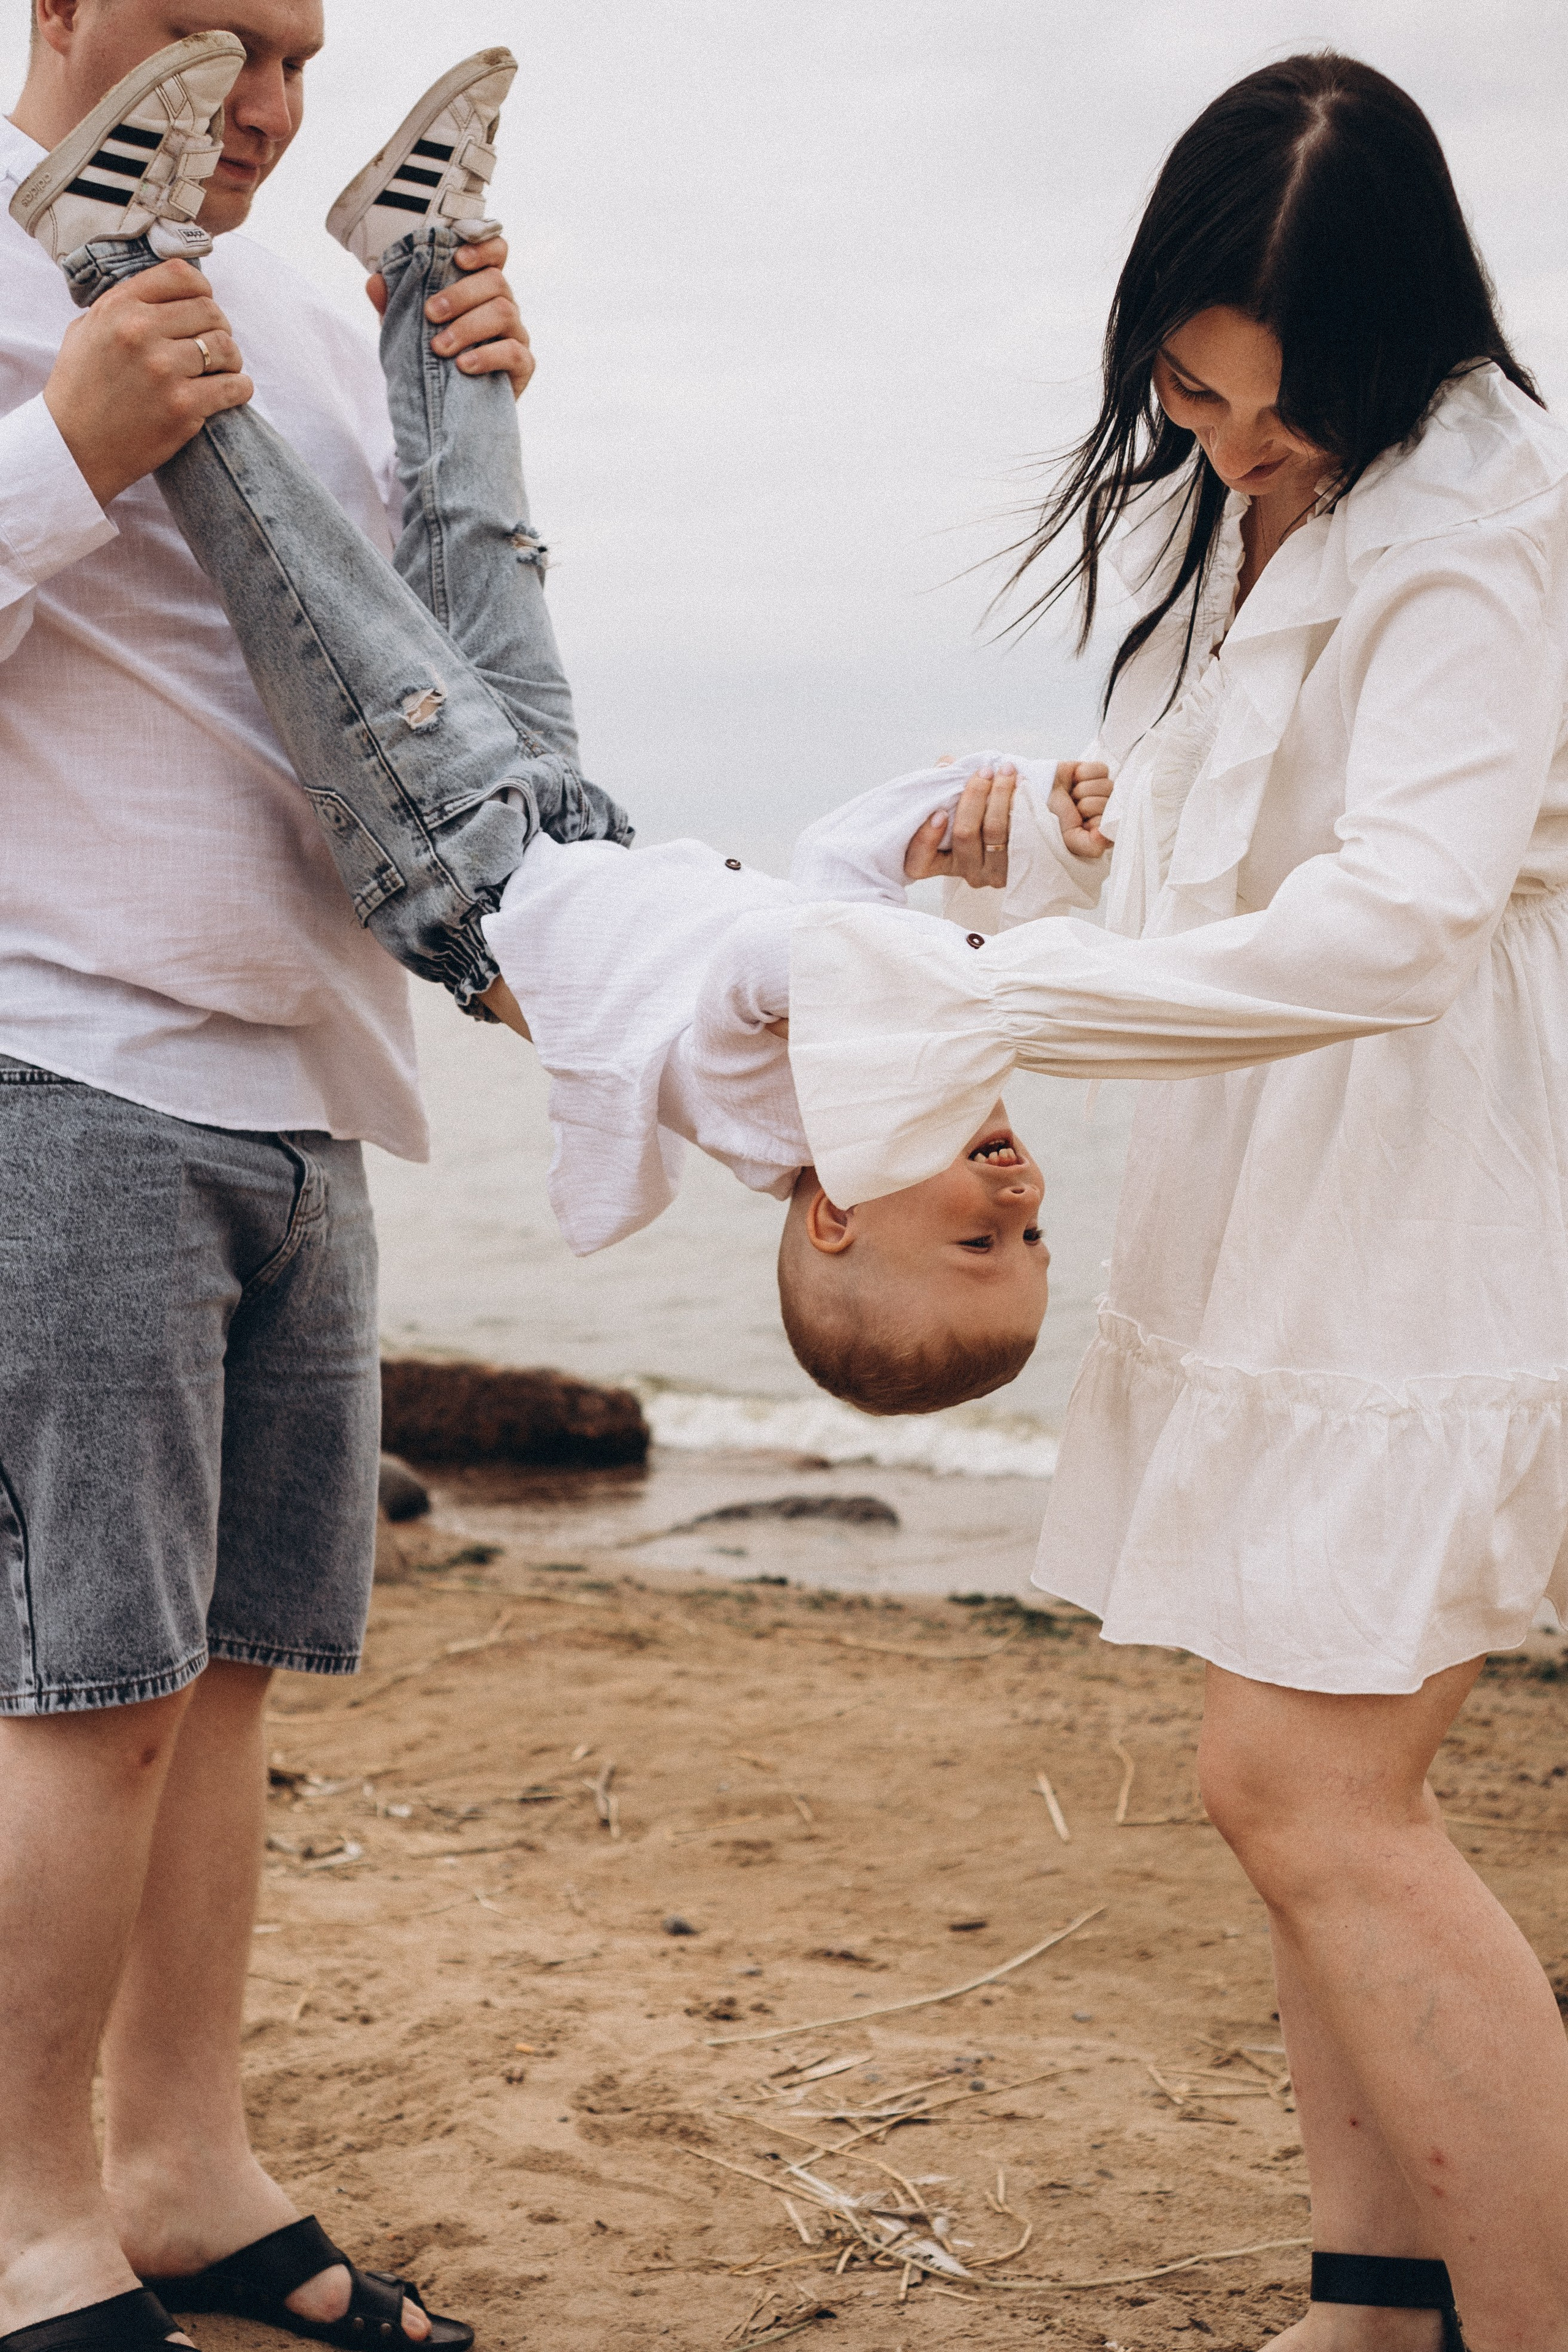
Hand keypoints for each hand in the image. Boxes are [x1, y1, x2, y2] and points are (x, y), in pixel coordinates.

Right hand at [43, 260, 251, 507]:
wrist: (73, 448)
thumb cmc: (79, 389)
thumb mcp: (87, 330)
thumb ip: (122, 306)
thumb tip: (164, 294)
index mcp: (118, 307)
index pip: (179, 275)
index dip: (202, 289)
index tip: (204, 304)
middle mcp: (141, 332)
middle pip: (210, 311)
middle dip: (219, 327)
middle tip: (213, 346)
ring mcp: (164, 370)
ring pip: (226, 347)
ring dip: (232, 358)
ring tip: (223, 370)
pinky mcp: (183, 407)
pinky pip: (234, 386)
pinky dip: (240, 388)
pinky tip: (233, 391)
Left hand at [366, 234, 534, 397]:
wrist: (448, 411)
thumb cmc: (432, 360)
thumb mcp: (407, 331)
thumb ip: (394, 306)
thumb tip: (374, 282)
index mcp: (480, 287)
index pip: (495, 252)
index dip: (483, 247)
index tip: (457, 258)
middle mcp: (503, 305)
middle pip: (495, 281)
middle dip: (460, 294)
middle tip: (430, 313)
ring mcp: (517, 334)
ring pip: (504, 312)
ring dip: (468, 327)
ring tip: (439, 348)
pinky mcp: (524, 365)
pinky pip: (513, 352)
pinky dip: (486, 357)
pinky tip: (463, 366)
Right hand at [904, 763, 1015, 886]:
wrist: (1026, 843)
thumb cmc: (981, 820)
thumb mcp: (957, 807)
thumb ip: (944, 786)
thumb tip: (946, 764)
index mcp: (941, 862)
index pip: (919, 864)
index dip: (925, 840)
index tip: (939, 812)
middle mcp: (967, 872)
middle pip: (965, 834)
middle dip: (974, 796)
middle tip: (984, 771)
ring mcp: (994, 873)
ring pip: (994, 831)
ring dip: (1000, 794)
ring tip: (1007, 770)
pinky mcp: (1020, 866)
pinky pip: (1019, 832)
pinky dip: (1020, 804)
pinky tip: (1022, 784)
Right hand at [1050, 758, 1111, 858]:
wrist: (1034, 791)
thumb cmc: (1051, 818)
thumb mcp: (1070, 840)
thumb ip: (1091, 846)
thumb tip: (1105, 835)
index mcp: (1101, 827)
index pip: (1112, 822)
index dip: (1094, 821)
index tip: (1079, 822)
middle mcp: (1104, 809)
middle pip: (1109, 802)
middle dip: (1086, 805)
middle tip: (1072, 806)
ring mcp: (1100, 789)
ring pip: (1107, 785)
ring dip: (1083, 789)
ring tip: (1072, 794)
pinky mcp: (1094, 772)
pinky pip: (1102, 769)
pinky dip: (1085, 773)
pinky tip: (1075, 779)